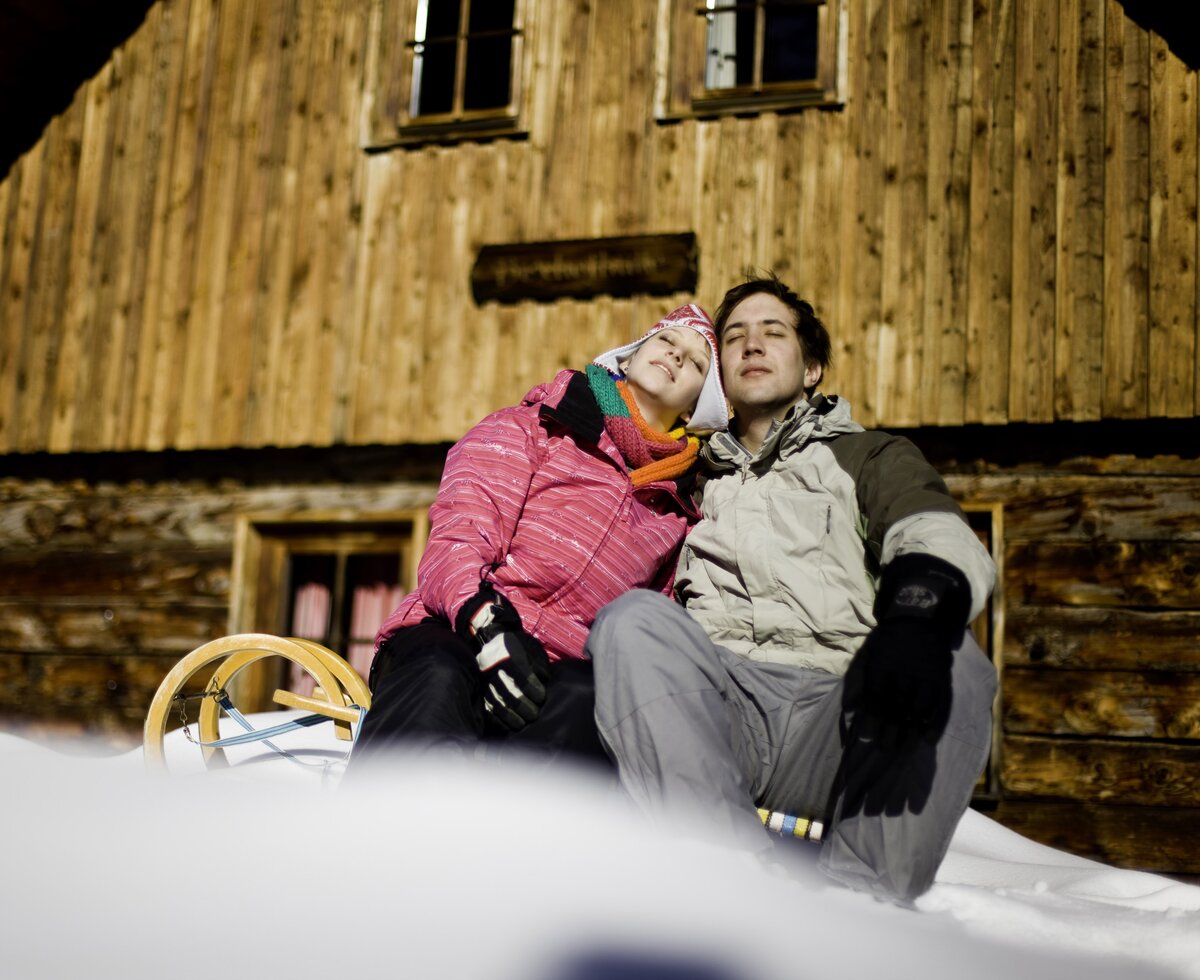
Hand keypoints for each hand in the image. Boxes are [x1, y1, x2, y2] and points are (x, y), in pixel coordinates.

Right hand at [456, 583, 549, 730]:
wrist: (489, 639)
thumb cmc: (516, 645)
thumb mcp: (529, 647)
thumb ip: (538, 663)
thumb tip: (543, 680)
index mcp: (509, 656)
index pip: (523, 678)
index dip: (534, 691)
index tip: (541, 697)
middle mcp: (495, 669)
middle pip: (511, 694)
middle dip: (525, 708)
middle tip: (534, 714)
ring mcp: (484, 681)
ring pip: (499, 704)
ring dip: (513, 717)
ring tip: (523, 723)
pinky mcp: (479, 690)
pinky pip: (488, 709)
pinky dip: (499, 720)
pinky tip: (509, 724)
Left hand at [844, 553, 970, 744]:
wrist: (919, 620)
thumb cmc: (887, 642)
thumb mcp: (866, 654)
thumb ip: (856, 680)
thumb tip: (849, 708)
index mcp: (883, 666)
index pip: (877, 697)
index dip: (872, 718)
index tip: (868, 736)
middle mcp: (906, 672)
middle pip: (897, 707)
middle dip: (891, 731)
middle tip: (885, 749)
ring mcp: (927, 677)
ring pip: (919, 709)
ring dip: (912, 732)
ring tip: (904, 750)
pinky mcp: (942, 680)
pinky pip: (942, 705)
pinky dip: (937, 724)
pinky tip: (929, 740)